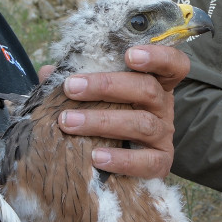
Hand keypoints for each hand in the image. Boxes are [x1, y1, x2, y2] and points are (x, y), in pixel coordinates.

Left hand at [54, 45, 189, 178]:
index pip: (173, 64)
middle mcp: (164, 107)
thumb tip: (48, 72)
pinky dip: (122, 159)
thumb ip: (78, 82)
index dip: (158, 56)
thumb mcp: (99, 97)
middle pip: (148, 89)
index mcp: (155, 83)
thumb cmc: (109, 119)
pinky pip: (147, 161)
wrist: (126, 166)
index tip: (129, 54)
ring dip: (102, 121)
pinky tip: (96, 157)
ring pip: (142, 123)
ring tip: (69, 122)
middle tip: (71, 87)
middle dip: (106, 86)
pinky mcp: (161, 163)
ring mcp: (164, 135)